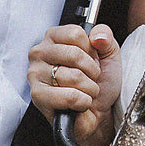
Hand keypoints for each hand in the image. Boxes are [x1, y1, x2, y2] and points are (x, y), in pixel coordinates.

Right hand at [29, 23, 121, 145]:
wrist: (99, 112)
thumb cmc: (100, 81)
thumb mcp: (109, 53)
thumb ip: (105, 35)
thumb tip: (97, 36)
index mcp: (54, 37)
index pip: (76, 33)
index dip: (91, 50)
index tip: (91, 60)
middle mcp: (40, 53)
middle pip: (74, 54)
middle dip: (92, 71)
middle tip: (89, 78)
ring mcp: (35, 74)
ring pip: (73, 76)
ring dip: (89, 88)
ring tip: (84, 91)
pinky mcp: (37, 96)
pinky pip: (69, 96)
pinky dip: (83, 101)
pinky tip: (79, 103)